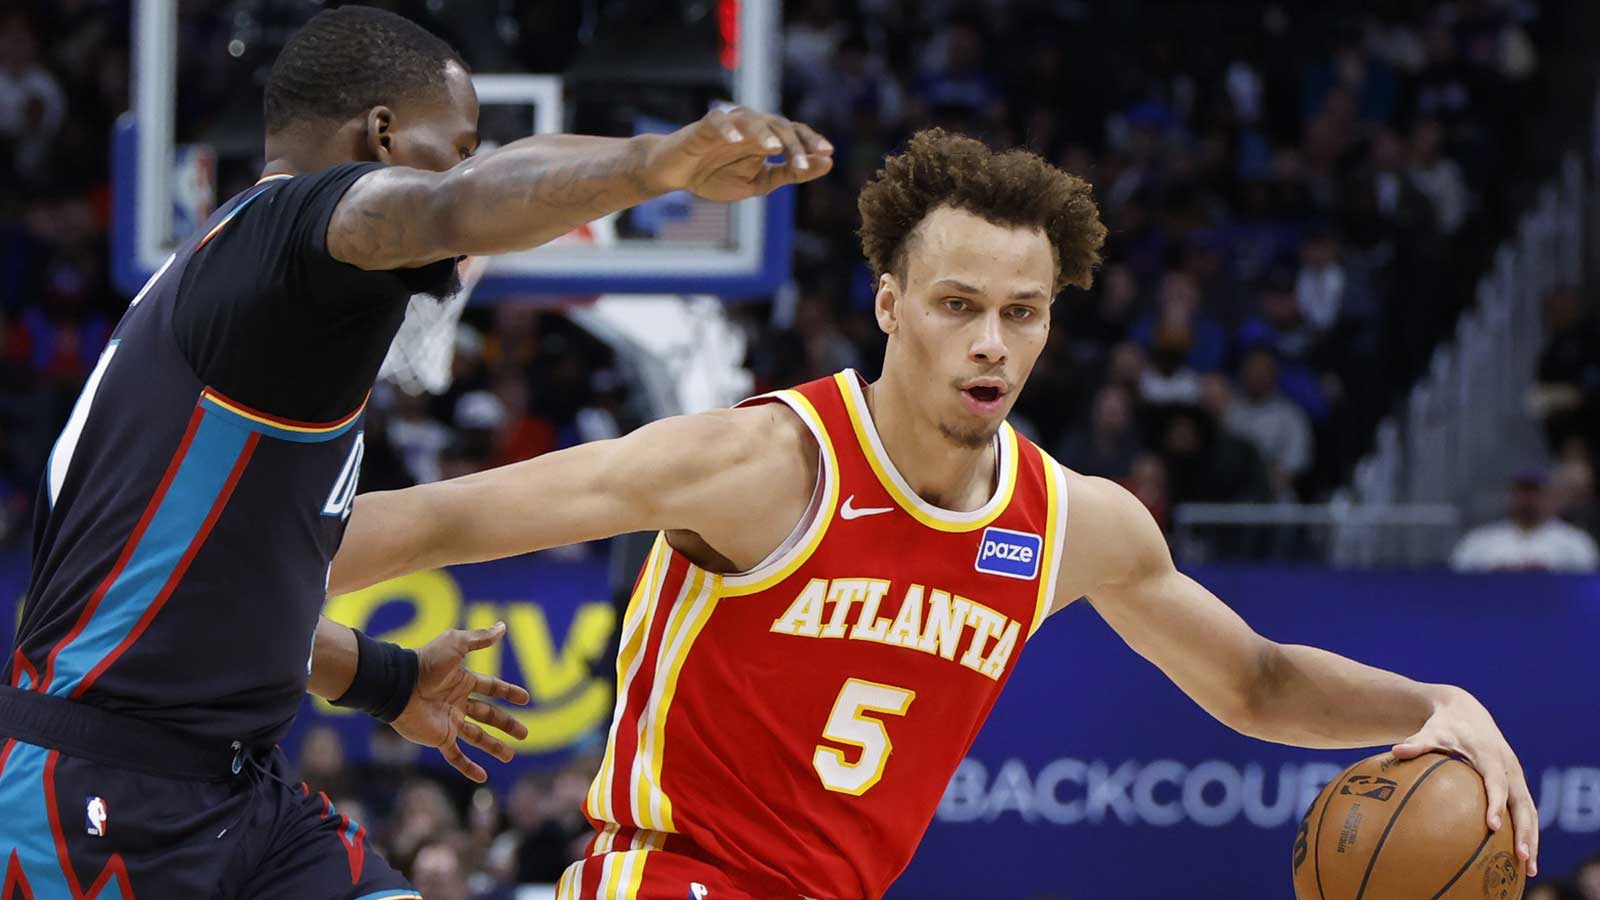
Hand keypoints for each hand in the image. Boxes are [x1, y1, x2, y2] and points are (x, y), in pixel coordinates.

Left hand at [390, 622, 531, 782]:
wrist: (399, 685)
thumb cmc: (427, 662)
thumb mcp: (456, 644)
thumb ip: (480, 638)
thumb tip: (502, 626)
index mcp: (463, 681)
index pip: (492, 688)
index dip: (509, 692)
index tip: (526, 699)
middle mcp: (458, 702)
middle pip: (489, 715)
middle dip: (507, 724)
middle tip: (525, 734)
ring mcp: (449, 721)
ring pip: (477, 737)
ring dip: (494, 746)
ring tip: (509, 756)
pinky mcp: (439, 737)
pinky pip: (456, 755)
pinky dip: (468, 767)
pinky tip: (482, 777)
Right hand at [643, 106, 833, 201]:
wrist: (677, 175)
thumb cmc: (716, 176)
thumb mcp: (760, 183)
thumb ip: (791, 172)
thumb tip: (828, 163)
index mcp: (766, 138)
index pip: (794, 133)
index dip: (810, 141)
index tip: (828, 154)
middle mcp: (752, 127)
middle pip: (778, 125)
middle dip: (792, 144)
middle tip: (802, 164)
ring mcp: (729, 124)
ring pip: (752, 120)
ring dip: (764, 134)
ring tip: (775, 148)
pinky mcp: (704, 126)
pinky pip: (718, 121)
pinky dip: (728, 128)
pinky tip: (737, 139)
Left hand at [1392, 687, 1537, 877]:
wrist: (1466, 711)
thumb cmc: (1446, 725)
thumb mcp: (1432, 732)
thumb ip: (1418, 743)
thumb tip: (1396, 751)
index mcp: (1491, 757)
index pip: (1497, 783)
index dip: (1497, 804)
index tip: (1493, 826)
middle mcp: (1509, 768)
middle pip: (1522, 803)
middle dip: (1524, 830)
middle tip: (1521, 856)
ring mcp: (1515, 777)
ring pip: (1529, 811)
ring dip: (1532, 838)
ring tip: (1529, 868)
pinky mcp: (1515, 783)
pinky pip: (1525, 810)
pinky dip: (1528, 832)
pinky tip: (1522, 856)